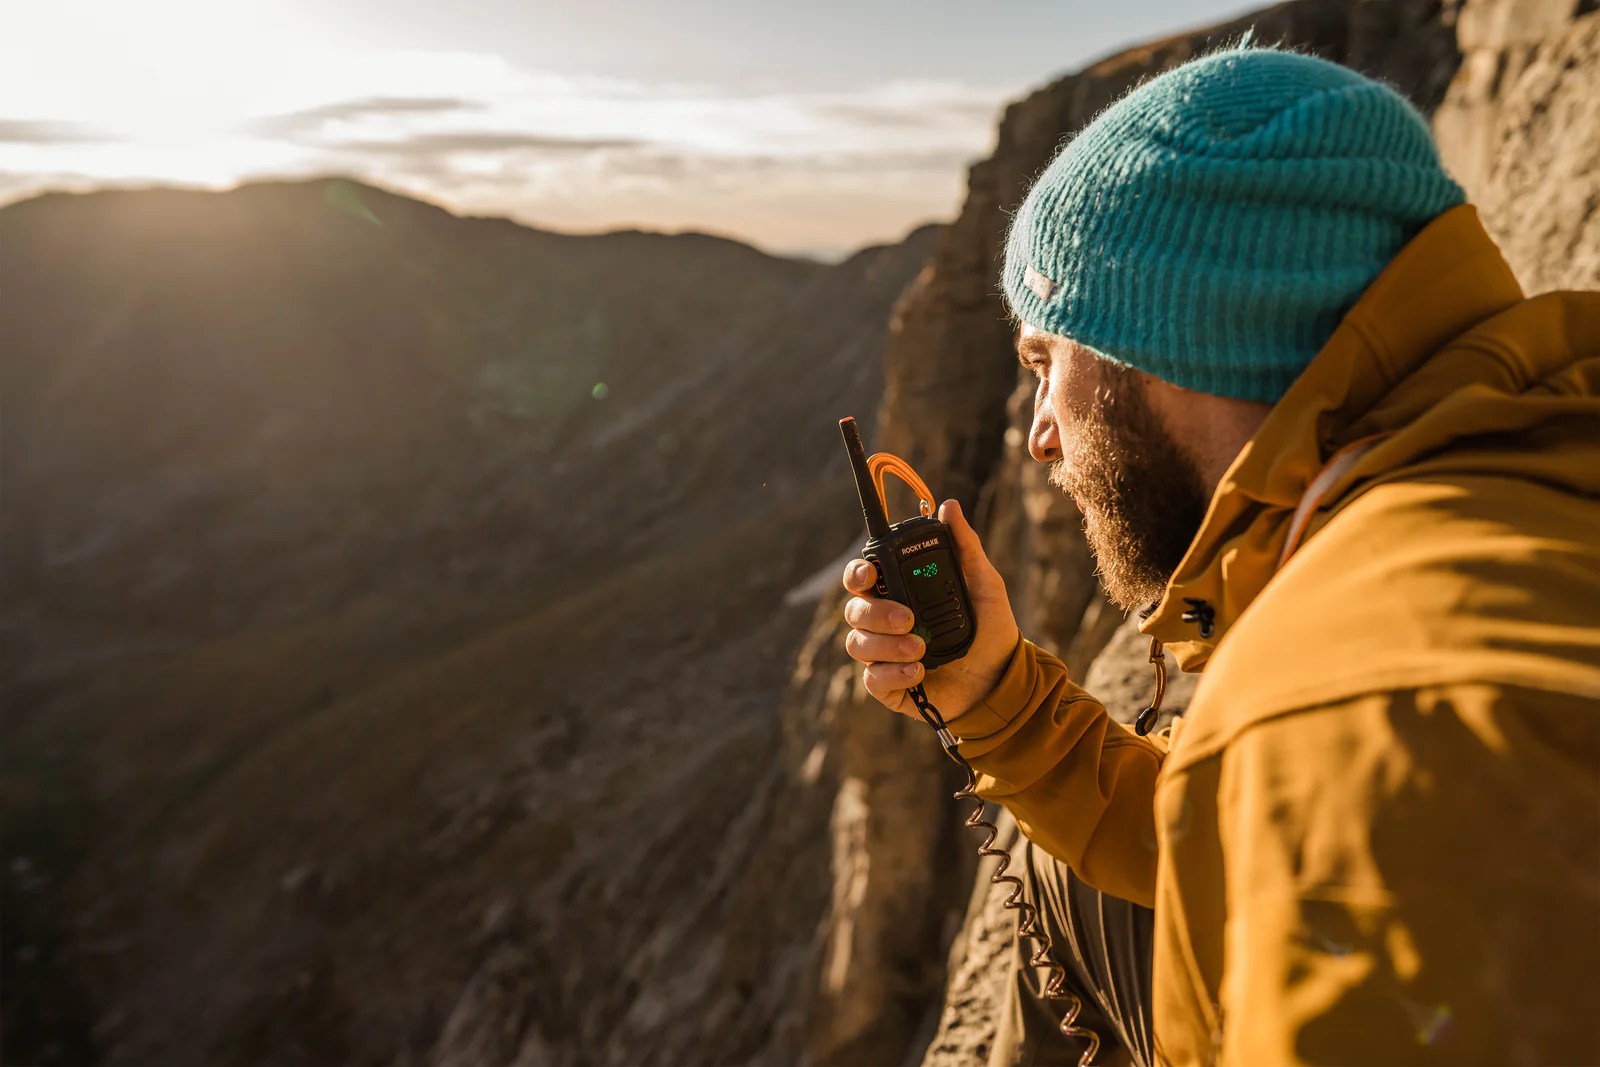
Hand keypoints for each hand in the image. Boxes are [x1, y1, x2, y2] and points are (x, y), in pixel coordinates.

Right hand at [841, 499, 1020, 722]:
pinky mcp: (889, 686)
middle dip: (876, 613)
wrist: (1002, 680)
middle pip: (854, 610)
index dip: (857, 573)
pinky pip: (872, 678)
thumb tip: (949, 506)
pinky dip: (892, 673)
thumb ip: (965, 546)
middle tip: (908, 619)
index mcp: (900, 593)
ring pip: (857, 644)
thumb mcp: (984, 584)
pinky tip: (919, 672)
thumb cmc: (991, 629)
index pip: (862, 578)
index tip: (870, 574)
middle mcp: (885, 622)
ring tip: (920, 649)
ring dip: (886, 645)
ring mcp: (884, 654)